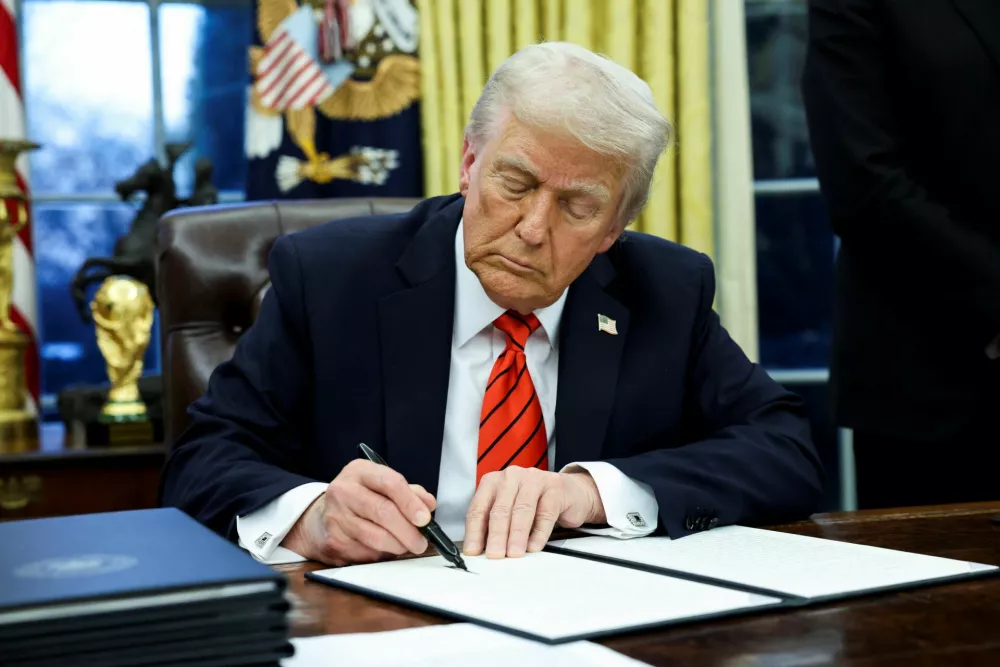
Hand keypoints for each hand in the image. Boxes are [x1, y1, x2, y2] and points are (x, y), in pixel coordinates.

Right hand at [281, 460, 436, 565]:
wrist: (321, 517)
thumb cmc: (358, 499)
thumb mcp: (381, 485)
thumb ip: (408, 492)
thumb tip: (428, 505)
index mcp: (360, 471)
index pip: (390, 483)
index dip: (411, 503)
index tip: (425, 519)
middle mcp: (343, 490)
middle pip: (383, 512)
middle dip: (408, 531)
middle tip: (421, 542)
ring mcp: (335, 516)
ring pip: (375, 537)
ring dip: (397, 546)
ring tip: (406, 546)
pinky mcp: (333, 541)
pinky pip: (365, 553)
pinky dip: (380, 555)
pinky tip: (383, 549)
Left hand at [463, 467, 605, 558]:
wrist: (569, 491)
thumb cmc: (534, 502)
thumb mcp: (509, 510)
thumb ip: (494, 525)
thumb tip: (482, 551)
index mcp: (493, 481)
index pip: (479, 507)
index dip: (475, 531)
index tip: (474, 551)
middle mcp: (511, 477)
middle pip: (500, 509)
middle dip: (496, 535)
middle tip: (494, 555)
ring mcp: (534, 480)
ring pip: (522, 509)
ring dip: (516, 535)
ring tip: (513, 553)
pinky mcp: (555, 489)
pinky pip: (545, 513)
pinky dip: (539, 533)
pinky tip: (534, 546)